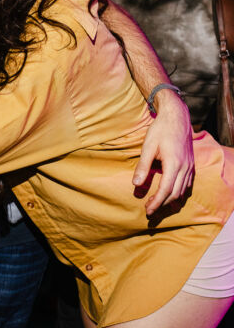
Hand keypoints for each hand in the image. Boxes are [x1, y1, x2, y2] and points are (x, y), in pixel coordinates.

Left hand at [133, 95, 194, 214]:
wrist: (177, 117)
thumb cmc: (160, 130)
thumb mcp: (148, 146)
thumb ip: (143, 166)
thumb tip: (136, 184)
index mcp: (174, 163)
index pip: (166, 190)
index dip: (157, 202)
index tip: (147, 210)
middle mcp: (185, 167)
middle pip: (175, 193)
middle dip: (162, 205)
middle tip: (149, 211)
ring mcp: (190, 166)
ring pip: (182, 190)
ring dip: (170, 201)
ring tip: (158, 206)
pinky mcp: (191, 164)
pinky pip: (188, 184)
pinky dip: (180, 193)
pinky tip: (171, 196)